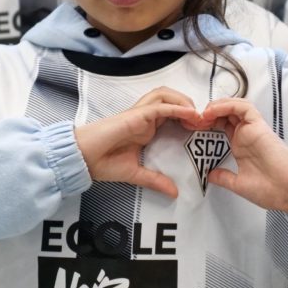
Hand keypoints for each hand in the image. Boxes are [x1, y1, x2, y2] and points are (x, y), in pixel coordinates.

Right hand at [74, 94, 200, 198]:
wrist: (84, 159)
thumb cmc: (102, 163)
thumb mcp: (136, 174)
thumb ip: (155, 180)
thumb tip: (173, 192)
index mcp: (145, 127)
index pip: (171, 113)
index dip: (188, 117)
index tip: (202, 129)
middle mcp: (144, 117)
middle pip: (170, 98)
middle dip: (189, 105)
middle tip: (203, 122)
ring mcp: (139, 114)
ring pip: (165, 95)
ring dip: (184, 102)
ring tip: (198, 116)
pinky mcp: (135, 115)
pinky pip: (160, 106)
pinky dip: (177, 108)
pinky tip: (190, 115)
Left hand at [201, 98, 287, 216]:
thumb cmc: (271, 190)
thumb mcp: (239, 184)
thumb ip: (224, 177)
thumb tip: (209, 175)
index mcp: (241, 146)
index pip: (222, 126)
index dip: (207, 123)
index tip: (193, 129)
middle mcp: (246, 135)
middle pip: (226, 113)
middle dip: (209, 112)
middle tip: (194, 119)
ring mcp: (253, 130)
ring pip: (235, 106)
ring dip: (217, 105)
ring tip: (203, 113)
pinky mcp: (260, 126)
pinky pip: (244, 108)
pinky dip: (228, 105)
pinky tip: (214, 111)